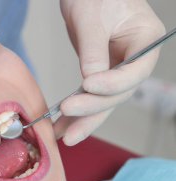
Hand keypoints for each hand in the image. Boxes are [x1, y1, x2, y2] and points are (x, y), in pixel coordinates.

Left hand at [56, 0, 164, 144]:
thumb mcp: (92, 18)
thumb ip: (93, 50)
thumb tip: (89, 84)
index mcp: (146, 39)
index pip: (134, 71)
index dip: (112, 83)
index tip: (87, 85)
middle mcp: (135, 59)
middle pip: (118, 93)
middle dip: (92, 107)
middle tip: (67, 114)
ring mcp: (117, 69)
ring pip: (103, 101)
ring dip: (82, 120)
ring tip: (61, 135)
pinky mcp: (99, 74)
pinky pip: (89, 97)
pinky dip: (75, 112)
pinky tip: (60, 126)